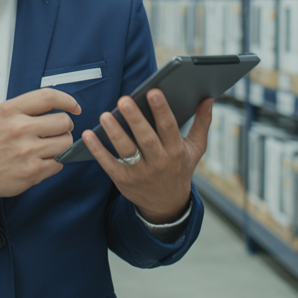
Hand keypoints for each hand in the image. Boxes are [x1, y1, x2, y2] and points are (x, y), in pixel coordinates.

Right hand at [0, 88, 81, 205]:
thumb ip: (20, 106)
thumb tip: (49, 104)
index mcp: (10, 111)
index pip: (49, 97)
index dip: (67, 100)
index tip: (74, 107)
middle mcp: (20, 129)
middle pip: (64, 122)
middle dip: (65, 126)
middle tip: (57, 131)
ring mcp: (27, 152)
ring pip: (65, 143)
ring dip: (61, 145)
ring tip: (48, 146)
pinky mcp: (32, 172)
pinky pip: (59, 163)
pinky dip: (54, 162)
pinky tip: (41, 160)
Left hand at [81, 91, 211, 224]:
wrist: (167, 206)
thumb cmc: (179, 169)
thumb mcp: (195, 149)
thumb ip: (202, 123)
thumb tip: (209, 99)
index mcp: (176, 151)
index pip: (169, 128)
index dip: (162, 110)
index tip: (154, 91)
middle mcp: (159, 162)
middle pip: (146, 139)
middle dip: (135, 119)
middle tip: (124, 100)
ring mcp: (140, 173)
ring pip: (126, 151)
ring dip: (114, 133)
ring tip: (105, 116)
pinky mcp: (124, 181)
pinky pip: (109, 164)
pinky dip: (98, 150)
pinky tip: (88, 135)